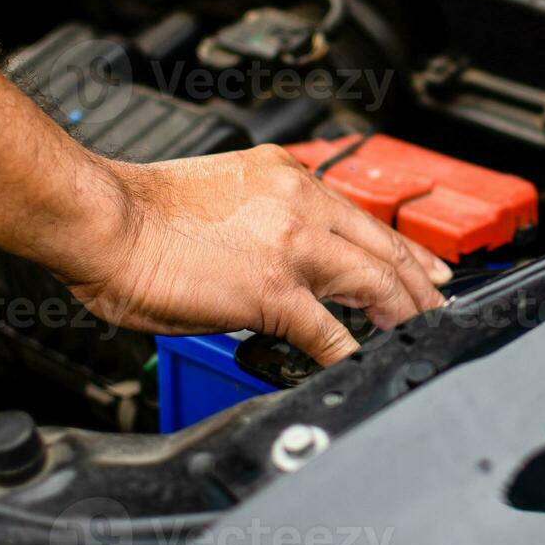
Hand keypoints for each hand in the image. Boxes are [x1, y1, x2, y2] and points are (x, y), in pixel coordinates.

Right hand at [58, 145, 451, 365]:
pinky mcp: (275, 289)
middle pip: (383, 245)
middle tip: (440, 301)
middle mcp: (299, 202)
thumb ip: (263, 220)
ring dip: (403, 312)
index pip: (360, 214)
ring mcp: (293, 245)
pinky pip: (330, 331)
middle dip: (420, 279)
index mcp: (285, 177)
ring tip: (420, 332)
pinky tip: (361, 366)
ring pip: (374, 281)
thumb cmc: (141, 212)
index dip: (400, 244)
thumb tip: (275, 257)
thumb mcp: (223, 192)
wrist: (104, 220)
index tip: (422, 262)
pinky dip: (351, 353)